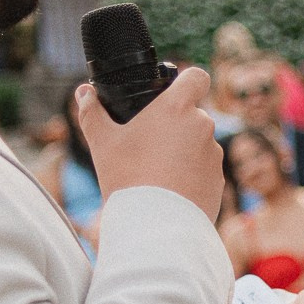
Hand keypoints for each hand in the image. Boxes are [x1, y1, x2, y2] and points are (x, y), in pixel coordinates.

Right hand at [75, 67, 223, 213]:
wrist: (153, 225)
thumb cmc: (127, 178)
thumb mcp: (102, 142)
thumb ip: (92, 113)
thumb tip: (84, 93)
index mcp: (177, 108)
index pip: (196, 77)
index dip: (186, 82)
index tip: (170, 95)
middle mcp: (203, 126)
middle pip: (193, 115)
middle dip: (175, 125)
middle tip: (150, 144)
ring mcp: (214, 155)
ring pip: (199, 144)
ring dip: (184, 152)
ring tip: (157, 172)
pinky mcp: (219, 180)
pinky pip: (205, 170)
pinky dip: (191, 176)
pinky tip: (170, 190)